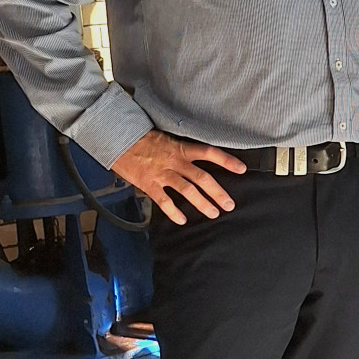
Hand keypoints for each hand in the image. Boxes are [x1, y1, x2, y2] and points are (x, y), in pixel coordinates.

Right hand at [112, 130, 246, 225]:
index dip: (226, 161)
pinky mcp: (148, 183)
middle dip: (217, 192)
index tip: (241, 169)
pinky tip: (182, 219)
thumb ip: (181, 151)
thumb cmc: (142, 139)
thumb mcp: (166, 139)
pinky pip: (164, 201)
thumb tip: (196, 161)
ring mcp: (162, 173)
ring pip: (187, 190)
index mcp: (181, 148)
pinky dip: (173, 212)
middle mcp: (174, 161)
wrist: (117, 138)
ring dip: (202, 203)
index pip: (209, 153)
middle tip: (229, 204)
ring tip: (213, 213)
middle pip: (202, 177)